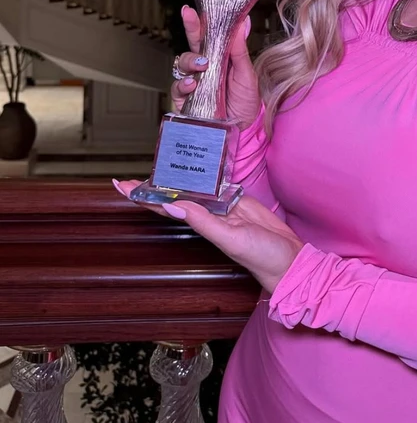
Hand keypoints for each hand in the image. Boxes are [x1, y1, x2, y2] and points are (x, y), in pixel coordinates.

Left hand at [113, 178, 302, 293]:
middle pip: (175, 196)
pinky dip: (209, 176)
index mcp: (200, 225)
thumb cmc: (261, 257)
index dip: (142, 198)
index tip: (121, 185)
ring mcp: (224, 208)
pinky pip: (219, 186)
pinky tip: (201, 166)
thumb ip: (203, 222)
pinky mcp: (240, 202)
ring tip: (163, 162)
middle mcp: (208, 215)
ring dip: (180, 178)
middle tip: (135, 172)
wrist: (289, 260)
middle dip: (155, 185)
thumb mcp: (230, 239)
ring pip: (196, 189)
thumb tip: (172, 206)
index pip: (163, 208)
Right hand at [172, 5, 261, 127]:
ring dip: (190, 60)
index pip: (208, 36)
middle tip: (189, 16)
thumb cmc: (246, 101)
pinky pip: (177, 88)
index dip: (199, 21)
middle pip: (192, 44)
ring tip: (202, 65)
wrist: (244, 129)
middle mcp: (204, 68)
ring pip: (182, 63)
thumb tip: (244, 22)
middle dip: (189, 28)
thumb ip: (240, 49)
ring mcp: (193, 82)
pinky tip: (192, 84)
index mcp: (219, 58)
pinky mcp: (185, 100)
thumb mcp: (246, 74)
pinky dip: (184, 84)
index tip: (192, 8)